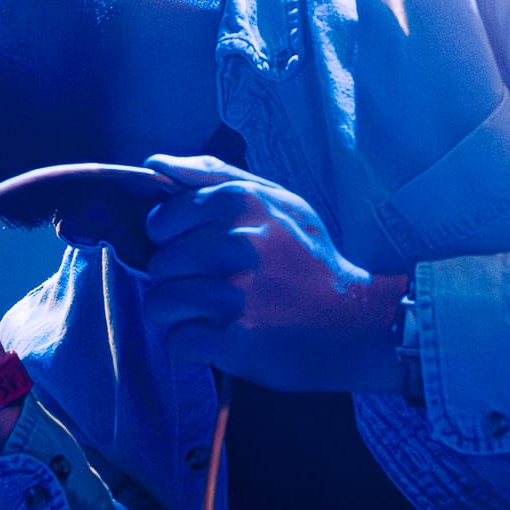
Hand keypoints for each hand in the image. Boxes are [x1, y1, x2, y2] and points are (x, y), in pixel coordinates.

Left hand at [138, 154, 405, 393]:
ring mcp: (231, 293)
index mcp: (239, 202)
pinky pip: (177, 341)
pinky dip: (193, 347)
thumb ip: (213, 175)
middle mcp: (234, 243)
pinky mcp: (230, 340)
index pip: (161, 222)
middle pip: (158, 265)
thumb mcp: (276, 200)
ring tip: (214, 315)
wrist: (355, 322)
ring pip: (159, 304)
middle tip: (217, 287)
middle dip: (179, 280)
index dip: (175, 241)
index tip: (203, 254)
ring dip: (180, 315)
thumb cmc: (308, 259)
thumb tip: (154, 163)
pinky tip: (222, 339)